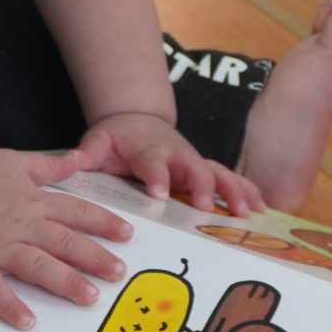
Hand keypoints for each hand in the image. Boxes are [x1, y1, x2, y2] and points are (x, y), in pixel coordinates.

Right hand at [0, 148, 131, 330]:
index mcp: (32, 201)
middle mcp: (21, 226)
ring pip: (38, 267)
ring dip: (65, 282)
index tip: (127, 235)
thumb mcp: (12, 161)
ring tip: (89, 298)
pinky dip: (10, 305)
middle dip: (95, 258)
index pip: (76, 212)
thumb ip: (48, 166)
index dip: (104, 223)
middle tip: (119, 274)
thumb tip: (78, 159)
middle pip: (65, 243)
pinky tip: (28, 322)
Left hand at [75, 113, 264, 216]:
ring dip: (234, 191)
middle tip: (207, 209)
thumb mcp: (97, 141)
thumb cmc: (117, 137)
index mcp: (148, 150)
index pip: (154, 162)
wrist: (137, 119)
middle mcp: (177, 155)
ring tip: (245, 212)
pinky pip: (230, 179)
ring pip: (219, 173)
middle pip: (195, 168)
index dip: (158, 176)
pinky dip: (247, 191)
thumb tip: (70, 162)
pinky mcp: (205, 169)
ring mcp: (194, 162)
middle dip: (203, 187)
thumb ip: (86, 153)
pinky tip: (261, 208)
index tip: (160, 194)